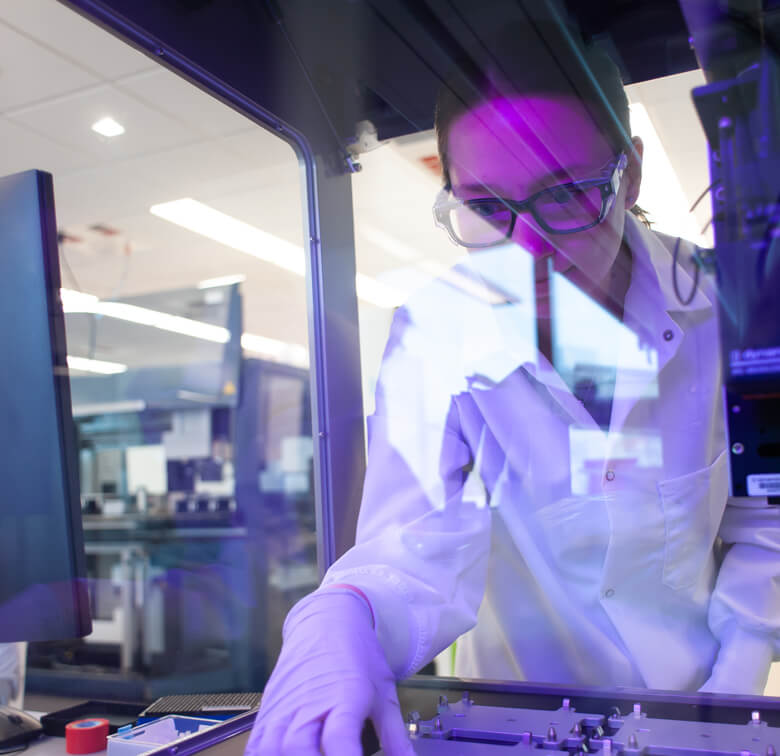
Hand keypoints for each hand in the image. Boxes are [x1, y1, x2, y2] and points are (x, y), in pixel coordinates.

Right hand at [246, 589, 413, 755]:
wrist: (327, 620)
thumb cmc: (358, 655)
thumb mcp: (384, 693)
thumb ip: (395, 736)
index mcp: (344, 697)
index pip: (340, 740)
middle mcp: (309, 702)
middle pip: (297, 747)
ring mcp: (284, 706)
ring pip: (270, 748)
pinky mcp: (268, 709)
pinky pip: (257, 744)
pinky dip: (266, 755)